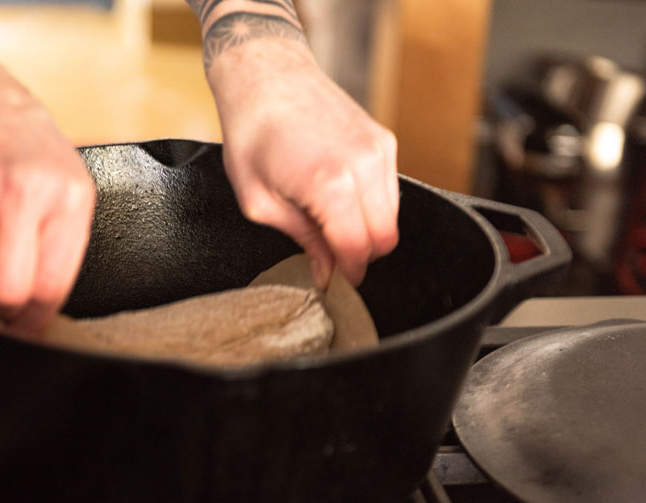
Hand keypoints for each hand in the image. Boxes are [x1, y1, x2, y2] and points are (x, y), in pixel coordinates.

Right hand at [0, 73, 95, 331]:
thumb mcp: (68, 182)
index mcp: (66, 197)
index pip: (52, 286)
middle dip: (2, 309)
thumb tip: (46, 305)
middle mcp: (23, 194)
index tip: (28, 328)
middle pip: (8, 292)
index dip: (36, 320)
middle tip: (1, 302)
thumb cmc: (23, 143)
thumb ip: (63, 242)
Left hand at [207, 40, 398, 286]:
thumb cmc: (252, 134)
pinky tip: (340, 197)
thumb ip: (301, 240)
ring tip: (330, 223)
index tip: (334, 283)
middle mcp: (364, 166)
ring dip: (367, 230)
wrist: (266, 76)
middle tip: (331, 257)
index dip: (347, 275)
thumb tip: (326, 272)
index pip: (358, 250)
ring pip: (393, 217)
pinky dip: (372, 204)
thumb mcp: (260, 201)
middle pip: (385, 238)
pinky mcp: (384, 140)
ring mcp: (379, 150)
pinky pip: (390, 190)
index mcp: (331, 185)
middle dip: (360, 256)